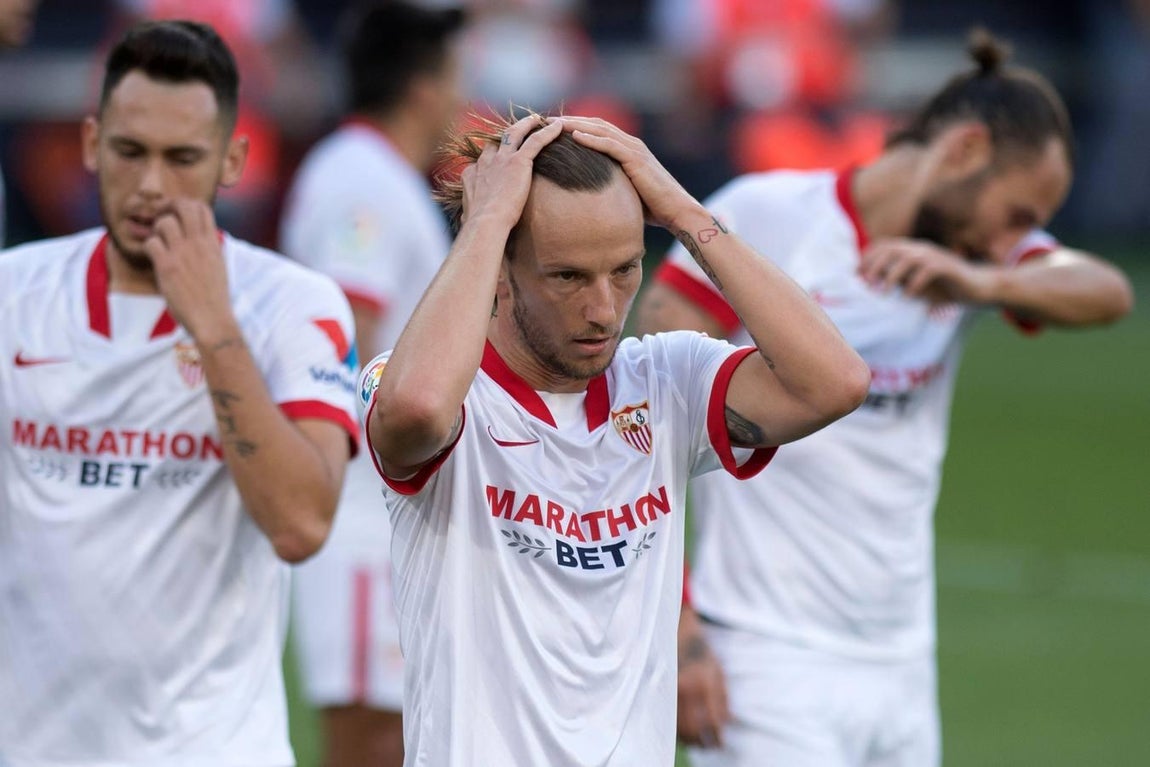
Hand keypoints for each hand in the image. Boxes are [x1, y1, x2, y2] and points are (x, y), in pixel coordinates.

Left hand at [144, 198, 235, 342]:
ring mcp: (183, 254)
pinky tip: (152, 259)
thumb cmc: (214, 298)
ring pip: (164, 222)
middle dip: (169, 208)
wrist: (212, 319)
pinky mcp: (167, 267)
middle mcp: (199, 244)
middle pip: (183, 206)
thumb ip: (207, 249)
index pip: (202, 208)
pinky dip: (148, 248)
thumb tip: (200, 239)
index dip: (186, 205)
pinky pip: (151, 243)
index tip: (177, 215)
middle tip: (161, 220)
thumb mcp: (218, 266)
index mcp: (212, 243)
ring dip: (156, 231)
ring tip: (157, 245)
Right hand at [460, 114, 563, 231]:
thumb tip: (465, 218)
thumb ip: (468, 211)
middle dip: (509, 133)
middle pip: (498, 140)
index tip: (500, 155)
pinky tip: (558, 126)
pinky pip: (535, 141)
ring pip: (516, 133)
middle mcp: (486, 162)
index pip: (483, 159)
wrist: (486, 222)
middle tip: (520, 127)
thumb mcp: (467, 214)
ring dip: (527, 124)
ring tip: (538, 119)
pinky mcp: (518, 162)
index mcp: (473, 173)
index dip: (492, 155)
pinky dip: (547, 132)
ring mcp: (502, 160)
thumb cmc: (478, 225)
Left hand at [555, 115, 700, 231]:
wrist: (677, 211)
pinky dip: (591, 139)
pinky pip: (610, 144)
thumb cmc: (653, 207)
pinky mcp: (636, 160)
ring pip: (600, 130)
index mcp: (627, 149)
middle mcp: (630, 144)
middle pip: (594, 124)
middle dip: (570, 120)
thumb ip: (610, 184)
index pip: (596, 130)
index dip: (574, 126)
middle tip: (545, 120)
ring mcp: (634, 150)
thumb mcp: (626, 191)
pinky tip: (574, 136)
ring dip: (575, 125)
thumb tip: (589, 195)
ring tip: (553, 124)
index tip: (551, 128)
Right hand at [677, 607, 729, 747]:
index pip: (712, 722)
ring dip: (689, 739)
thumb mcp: (719, 673)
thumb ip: (723, 699)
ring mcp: (669, 691)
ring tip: (698, 742)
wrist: (677, 635)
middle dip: (703, 742)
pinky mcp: (659, 692)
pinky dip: (677, 729)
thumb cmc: (701, 654)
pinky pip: (668, 718)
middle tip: (710, 747)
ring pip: (678, 727)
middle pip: (693, 729)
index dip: (717, 737)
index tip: (720, 743)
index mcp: (702, 685)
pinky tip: (684, 731)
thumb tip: (726, 723)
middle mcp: (684, 690)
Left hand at [860, 237, 996, 304]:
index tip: (856, 274)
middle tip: (867, 284)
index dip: (868, 257)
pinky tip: (909, 296)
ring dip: (892, 275)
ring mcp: (936, 256)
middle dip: (876, 266)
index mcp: (913, 250)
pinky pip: (928, 271)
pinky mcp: (948, 268)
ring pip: (908, 259)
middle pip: (893, 249)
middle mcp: (922, 249)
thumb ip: (896, 278)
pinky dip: (916, 283)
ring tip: (884, 293)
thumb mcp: (915, 282)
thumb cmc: (944, 286)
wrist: (978, 286)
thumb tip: (872, 281)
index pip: (885, 245)